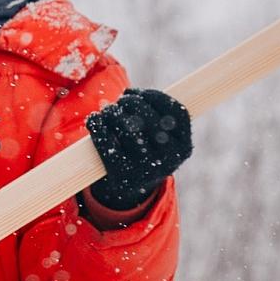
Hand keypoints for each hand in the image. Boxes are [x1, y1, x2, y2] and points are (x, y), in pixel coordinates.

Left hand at [85, 88, 191, 212]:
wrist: (131, 188)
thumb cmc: (146, 150)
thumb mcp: (160, 137)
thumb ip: (154, 114)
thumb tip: (124, 97)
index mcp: (184, 147)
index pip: (176, 111)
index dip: (155, 96)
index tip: (138, 92)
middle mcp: (170, 160)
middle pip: (150, 117)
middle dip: (131, 102)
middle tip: (121, 100)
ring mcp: (146, 169)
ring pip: (128, 129)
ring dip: (113, 112)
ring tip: (108, 110)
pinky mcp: (122, 175)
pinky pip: (107, 143)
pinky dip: (97, 126)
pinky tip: (95, 119)